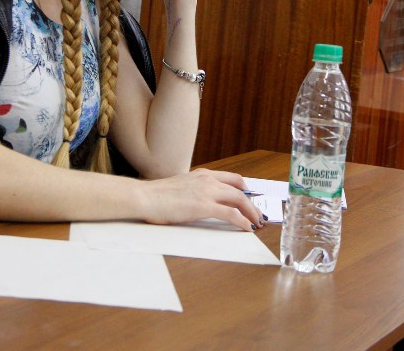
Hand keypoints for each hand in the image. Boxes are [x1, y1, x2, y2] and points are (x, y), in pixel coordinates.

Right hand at [137, 168, 265, 230]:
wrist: (145, 196)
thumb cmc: (157, 196)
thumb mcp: (181, 186)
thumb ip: (195, 190)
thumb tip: (201, 201)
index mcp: (203, 174)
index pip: (232, 178)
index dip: (245, 189)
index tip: (250, 199)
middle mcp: (208, 179)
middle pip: (239, 189)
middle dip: (252, 203)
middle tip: (258, 215)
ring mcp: (207, 192)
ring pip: (239, 199)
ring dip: (251, 212)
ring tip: (256, 223)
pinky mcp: (203, 206)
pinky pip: (230, 213)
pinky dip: (242, 221)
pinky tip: (246, 228)